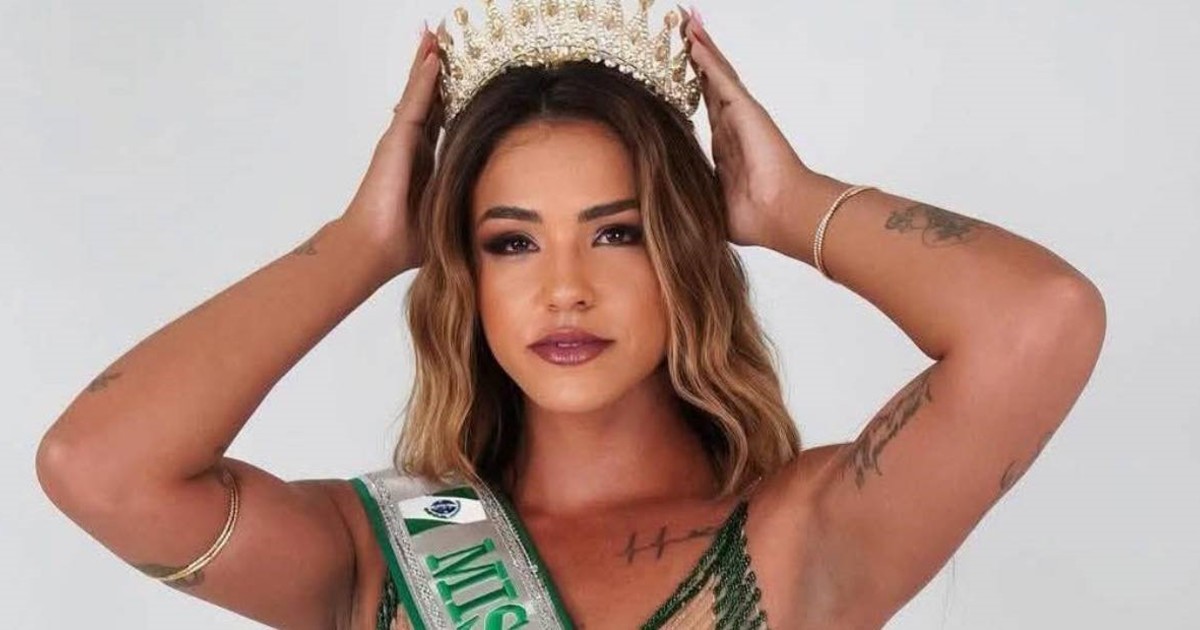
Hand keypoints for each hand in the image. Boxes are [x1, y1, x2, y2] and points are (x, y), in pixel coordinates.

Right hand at [340, 26, 442, 276]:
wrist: (373, 248)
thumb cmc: (403, 242)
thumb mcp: (446, 217)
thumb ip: (463, 207)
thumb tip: (494, 220)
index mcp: (423, 160)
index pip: (440, 117)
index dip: (449, 93)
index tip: (461, 71)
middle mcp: (411, 145)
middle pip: (428, 96)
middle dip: (436, 67)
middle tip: (445, 38)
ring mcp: (401, 139)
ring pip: (419, 92)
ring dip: (428, 62)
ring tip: (436, 34)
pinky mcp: (395, 140)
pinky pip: (414, 103)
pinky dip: (424, 79)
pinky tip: (432, 57)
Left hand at [680, 8, 815, 250]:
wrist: (781, 214)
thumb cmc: (758, 217)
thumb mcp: (714, 206)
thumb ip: (698, 198)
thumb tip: (672, 209)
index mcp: (727, 147)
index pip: (707, 107)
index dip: (695, 84)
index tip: (681, 67)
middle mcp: (733, 126)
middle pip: (711, 81)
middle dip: (698, 56)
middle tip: (684, 29)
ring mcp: (740, 116)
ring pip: (716, 73)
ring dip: (702, 47)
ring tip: (688, 22)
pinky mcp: (745, 111)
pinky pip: (720, 78)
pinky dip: (707, 58)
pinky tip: (694, 40)